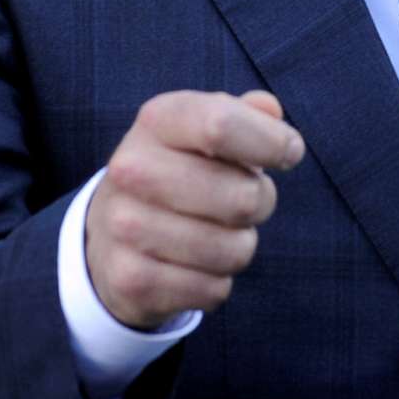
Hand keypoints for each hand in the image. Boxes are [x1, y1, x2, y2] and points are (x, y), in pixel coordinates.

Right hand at [85, 89, 304, 330]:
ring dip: (239, 246)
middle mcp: (131, 168)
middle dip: (260, 202)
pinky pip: (213, 289)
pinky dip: (216, 283)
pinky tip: (192, 266)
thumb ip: (243, 114)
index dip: (272, 142)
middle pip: (241, 197)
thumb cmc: (179, 171)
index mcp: (157, 120)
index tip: (289, 152)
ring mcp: (124, 225)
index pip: (222, 125)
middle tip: (244, 201)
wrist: (108, 233)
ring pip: (233, 250)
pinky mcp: (130, 278)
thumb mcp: (203, 130)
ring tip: (215, 233)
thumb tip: (269, 108)